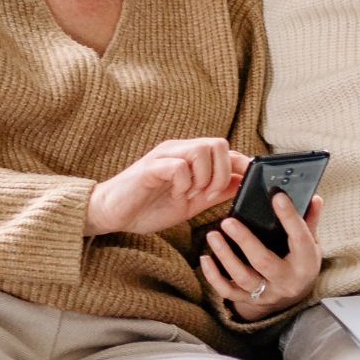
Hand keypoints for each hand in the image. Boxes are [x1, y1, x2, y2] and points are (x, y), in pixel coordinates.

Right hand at [84, 139, 245, 236]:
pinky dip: (184, 184)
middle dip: (221, 174)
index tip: (247, 184)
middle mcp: (178, 150)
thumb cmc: (149, 207)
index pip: (225, 150)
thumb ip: (215, 192)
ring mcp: (164, 156)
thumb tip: (242, 183)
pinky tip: (175, 195)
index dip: (241, 165)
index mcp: (190, 157)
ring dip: (203, 178)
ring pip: (201, 150)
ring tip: (189, 195)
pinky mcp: (150, 167)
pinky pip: (179, 166)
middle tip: (207, 194)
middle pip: (219, 144)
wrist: (113, 215)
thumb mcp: (191, 202)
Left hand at [200, 191, 323, 321]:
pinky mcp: (250, 300)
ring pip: (243, 277)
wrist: (294, 295)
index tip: (277, 196)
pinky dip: (214, 277)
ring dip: (225, 256)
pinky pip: (228, 291)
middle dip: (245, 241)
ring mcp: (267, 293)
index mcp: (306, 263)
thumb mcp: (310, 243)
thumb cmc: (300, 261)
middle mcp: (287, 281)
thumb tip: (314, 198)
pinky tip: (205, 259)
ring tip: (212, 235)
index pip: (299, 238)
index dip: (289, 216)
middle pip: (264, 261)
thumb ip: (309, 221)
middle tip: (228, 221)